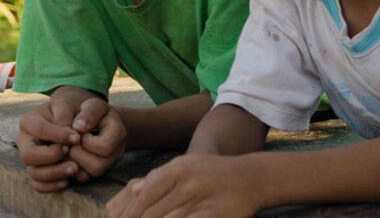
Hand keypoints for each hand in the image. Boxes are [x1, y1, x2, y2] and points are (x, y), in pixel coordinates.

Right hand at [17, 96, 83, 191]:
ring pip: (34, 173)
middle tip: (69, 151)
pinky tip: (68, 179)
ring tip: (74, 168)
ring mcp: (30, 158)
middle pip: (27, 156)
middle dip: (50, 156)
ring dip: (55, 173)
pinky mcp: (37, 171)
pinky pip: (39, 186)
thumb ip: (65, 114)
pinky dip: (52, 186)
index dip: (58, 135)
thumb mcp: (67, 104)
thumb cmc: (68, 109)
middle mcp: (24, 141)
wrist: (70, 117)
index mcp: (28, 121)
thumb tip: (69, 130)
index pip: (38, 130)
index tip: (77, 137)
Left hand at [68, 97, 125, 182]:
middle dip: (78, 153)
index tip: (77, 129)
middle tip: (70, 141)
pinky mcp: (93, 172)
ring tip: (69, 146)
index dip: (87, 140)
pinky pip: (81, 178)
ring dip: (73, 161)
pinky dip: (70, 167)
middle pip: (98, 166)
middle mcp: (116, 153)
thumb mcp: (92, 105)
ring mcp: (106, 165)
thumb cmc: (91, 111)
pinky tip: (67, 153)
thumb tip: (78, 128)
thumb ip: (88, 113)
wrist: (92, 120)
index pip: (105, 147)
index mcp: (118, 133)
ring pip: (89, 175)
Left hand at [106, 154, 260, 217]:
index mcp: (177, 169)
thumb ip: (160, 176)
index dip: (128, 214)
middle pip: (151, 213)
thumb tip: (135, 188)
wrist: (251, 177)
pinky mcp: (214, 214)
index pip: (143, 197)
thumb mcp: (186, 165)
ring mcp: (201, 199)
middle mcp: (187, 183)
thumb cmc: (213, 172)